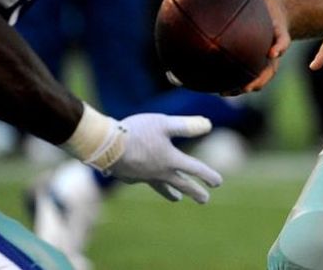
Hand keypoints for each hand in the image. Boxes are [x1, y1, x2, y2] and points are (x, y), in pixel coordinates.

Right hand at [108, 114, 222, 202]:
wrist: (104, 145)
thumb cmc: (136, 132)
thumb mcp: (164, 123)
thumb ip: (186, 126)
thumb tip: (208, 125)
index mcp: (170, 160)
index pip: (194, 169)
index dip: (208, 175)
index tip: (218, 183)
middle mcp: (159, 172)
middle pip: (181, 184)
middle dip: (194, 191)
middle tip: (205, 200)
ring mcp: (144, 176)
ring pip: (162, 187)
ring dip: (171, 193)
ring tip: (177, 199)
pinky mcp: (130, 176)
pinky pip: (143, 181)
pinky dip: (148, 182)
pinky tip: (145, 179)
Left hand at [231, 0, 290, 93]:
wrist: (280, 20)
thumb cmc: (270, 6)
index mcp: (280, 36)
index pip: (283, 43)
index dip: (280, 48)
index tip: (274, 52)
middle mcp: (274, 53)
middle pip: (271, 70)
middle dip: (260, 80)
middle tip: (249, 87)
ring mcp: (266, 61)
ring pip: (258, 79)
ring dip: (243, 87)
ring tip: (226, 92)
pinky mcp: (257, 65)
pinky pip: (246, 75)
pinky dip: (234, 82)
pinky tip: (216, 87)